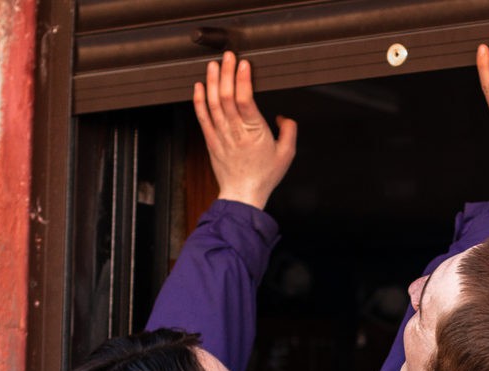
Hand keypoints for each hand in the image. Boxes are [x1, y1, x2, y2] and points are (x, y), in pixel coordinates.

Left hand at [193, 52, 297, 209]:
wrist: (242, 196)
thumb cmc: (264, 176)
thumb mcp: (287, 154)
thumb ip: (289, 131)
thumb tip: (283, 117)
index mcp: (254, 132)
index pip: (245, 100)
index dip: (243, 79)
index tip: (244, 64)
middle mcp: (235, 131)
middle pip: (226, 97)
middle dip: (226, 73)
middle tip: (228, 56)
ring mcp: (220, 135)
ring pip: (213, 103)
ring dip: (212, 82)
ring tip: (213, 65)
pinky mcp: (211, 141)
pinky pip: (202, 117)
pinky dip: (199, 100)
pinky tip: (199, 87)